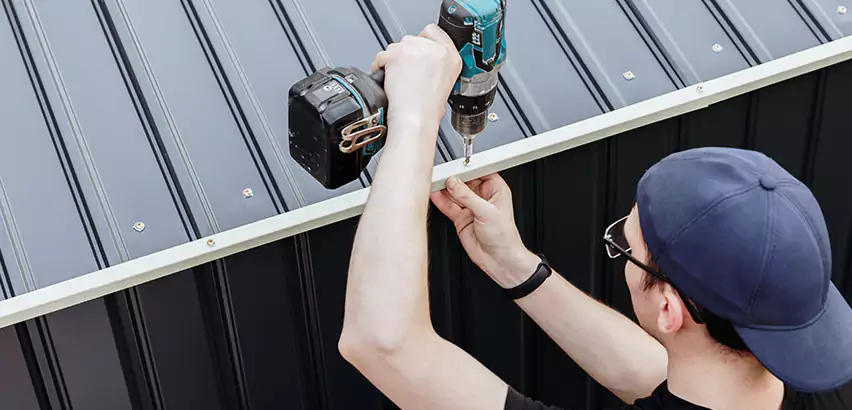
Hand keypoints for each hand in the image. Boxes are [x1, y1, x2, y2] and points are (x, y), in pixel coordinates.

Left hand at [372, 24, 461, 131]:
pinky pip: (382, 55)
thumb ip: (438, 65)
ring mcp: (415, 50)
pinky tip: (388, 79)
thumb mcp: (447, 84)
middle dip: (406, 53)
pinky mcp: (397, 55)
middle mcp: (435, 50)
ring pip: (396, 46)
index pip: (433, 32)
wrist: (415, 117)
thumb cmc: (428, 108)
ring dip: (393, 60)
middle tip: (406, 72)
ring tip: (398, 79)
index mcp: (451, 57)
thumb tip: (425, 61)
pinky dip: (380, 66)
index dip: (422, 41)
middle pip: (412, 39)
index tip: (417, 51)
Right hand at [430, 174, 541, 288]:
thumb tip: (454, 183)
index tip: (455, 167)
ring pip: (454, 194)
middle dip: (452, 179)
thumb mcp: (487, 212)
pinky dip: (441, 201)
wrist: (499, 260)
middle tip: (441, 175)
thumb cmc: (504, 237)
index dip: (466, 169)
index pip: (479, 172)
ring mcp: (471, 208)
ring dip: (444, 189)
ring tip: (435, 183)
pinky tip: (435, 195)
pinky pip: (449, 206)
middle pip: (464, 182)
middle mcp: (482, 197)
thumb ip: (467, 196)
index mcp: (495, 190)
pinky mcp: (461, 218)